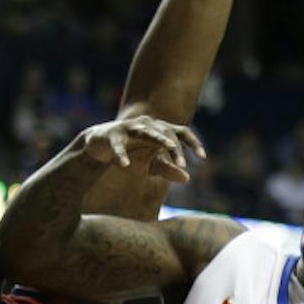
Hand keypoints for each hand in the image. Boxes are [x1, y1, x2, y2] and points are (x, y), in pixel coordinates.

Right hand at [81, 116, 204, 186]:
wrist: (101, 146)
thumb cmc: (131, 152)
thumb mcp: (151, 163)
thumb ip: (168, 168)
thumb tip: (187, 179)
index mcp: (158, 129)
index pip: (181, 132)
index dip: (193, 142)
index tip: (203, 157)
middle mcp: (146, 124)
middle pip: (166, 132)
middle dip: (175, 148)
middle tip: (183, 164)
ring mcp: (129, 127)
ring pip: (146, 132)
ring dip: (157, 140)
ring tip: (168, 148)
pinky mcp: (112, 135)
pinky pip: (118, 145)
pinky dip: (121, 154)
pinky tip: (125, 164)